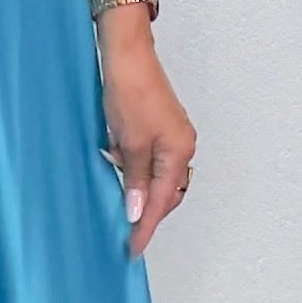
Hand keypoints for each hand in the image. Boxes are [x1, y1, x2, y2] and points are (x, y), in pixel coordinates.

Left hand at [99, 22, 196, 258]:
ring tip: (119, 197)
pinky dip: (136, 169)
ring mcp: (172, 136)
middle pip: (166, 192)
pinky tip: (119, 167)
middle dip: (146, 211)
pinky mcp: (160, 127)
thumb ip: (135, 180)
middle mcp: (182, 146)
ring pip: (158, 176)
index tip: (133, 248)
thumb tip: (137, 212)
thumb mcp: (128, 142)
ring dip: (139, 187)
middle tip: (124, 231)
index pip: (161, 202)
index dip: (146, 227)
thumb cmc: (129, 92)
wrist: (127, 54)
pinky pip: (151, 159)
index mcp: (178, 152)